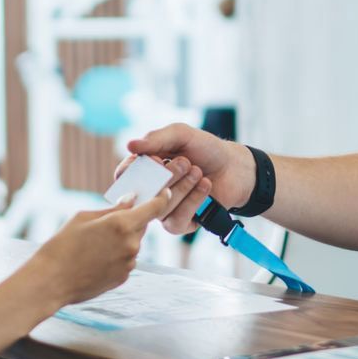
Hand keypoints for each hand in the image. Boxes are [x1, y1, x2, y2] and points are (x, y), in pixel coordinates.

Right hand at [28, 190, 174, 308]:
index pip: (154, 207)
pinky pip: (126, 259)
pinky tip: (95, 258)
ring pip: (133, 243)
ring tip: (95, 244)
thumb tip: (131, 201)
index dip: (161, 198)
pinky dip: (117, 255)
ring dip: (123, 239)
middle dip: (132, 220)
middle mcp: (131, 244)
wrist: (51, 281)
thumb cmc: (62, 245)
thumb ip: (112, 209)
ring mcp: (129, 263)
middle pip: (142, 225)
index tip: (164, 192)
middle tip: (110, 220)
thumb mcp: (84, 217)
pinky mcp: (123, 277)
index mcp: (122, 224)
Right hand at [119, 124, 254, 235]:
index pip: (124, 176)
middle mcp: (151, 191)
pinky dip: (193, 200)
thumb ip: (156, 139)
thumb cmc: (205, 149)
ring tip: (198, 171)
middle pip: (142, 194)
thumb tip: (130, 145)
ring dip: (182, 186)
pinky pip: (177, 220)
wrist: (234, 166)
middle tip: (185, 162)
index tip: (155, 159)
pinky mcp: (181, 223)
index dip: (133, 171)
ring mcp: (164, 209)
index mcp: (145, 170)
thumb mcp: (181, 135)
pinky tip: (205, 186)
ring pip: (160, 207)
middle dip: (166, 176)